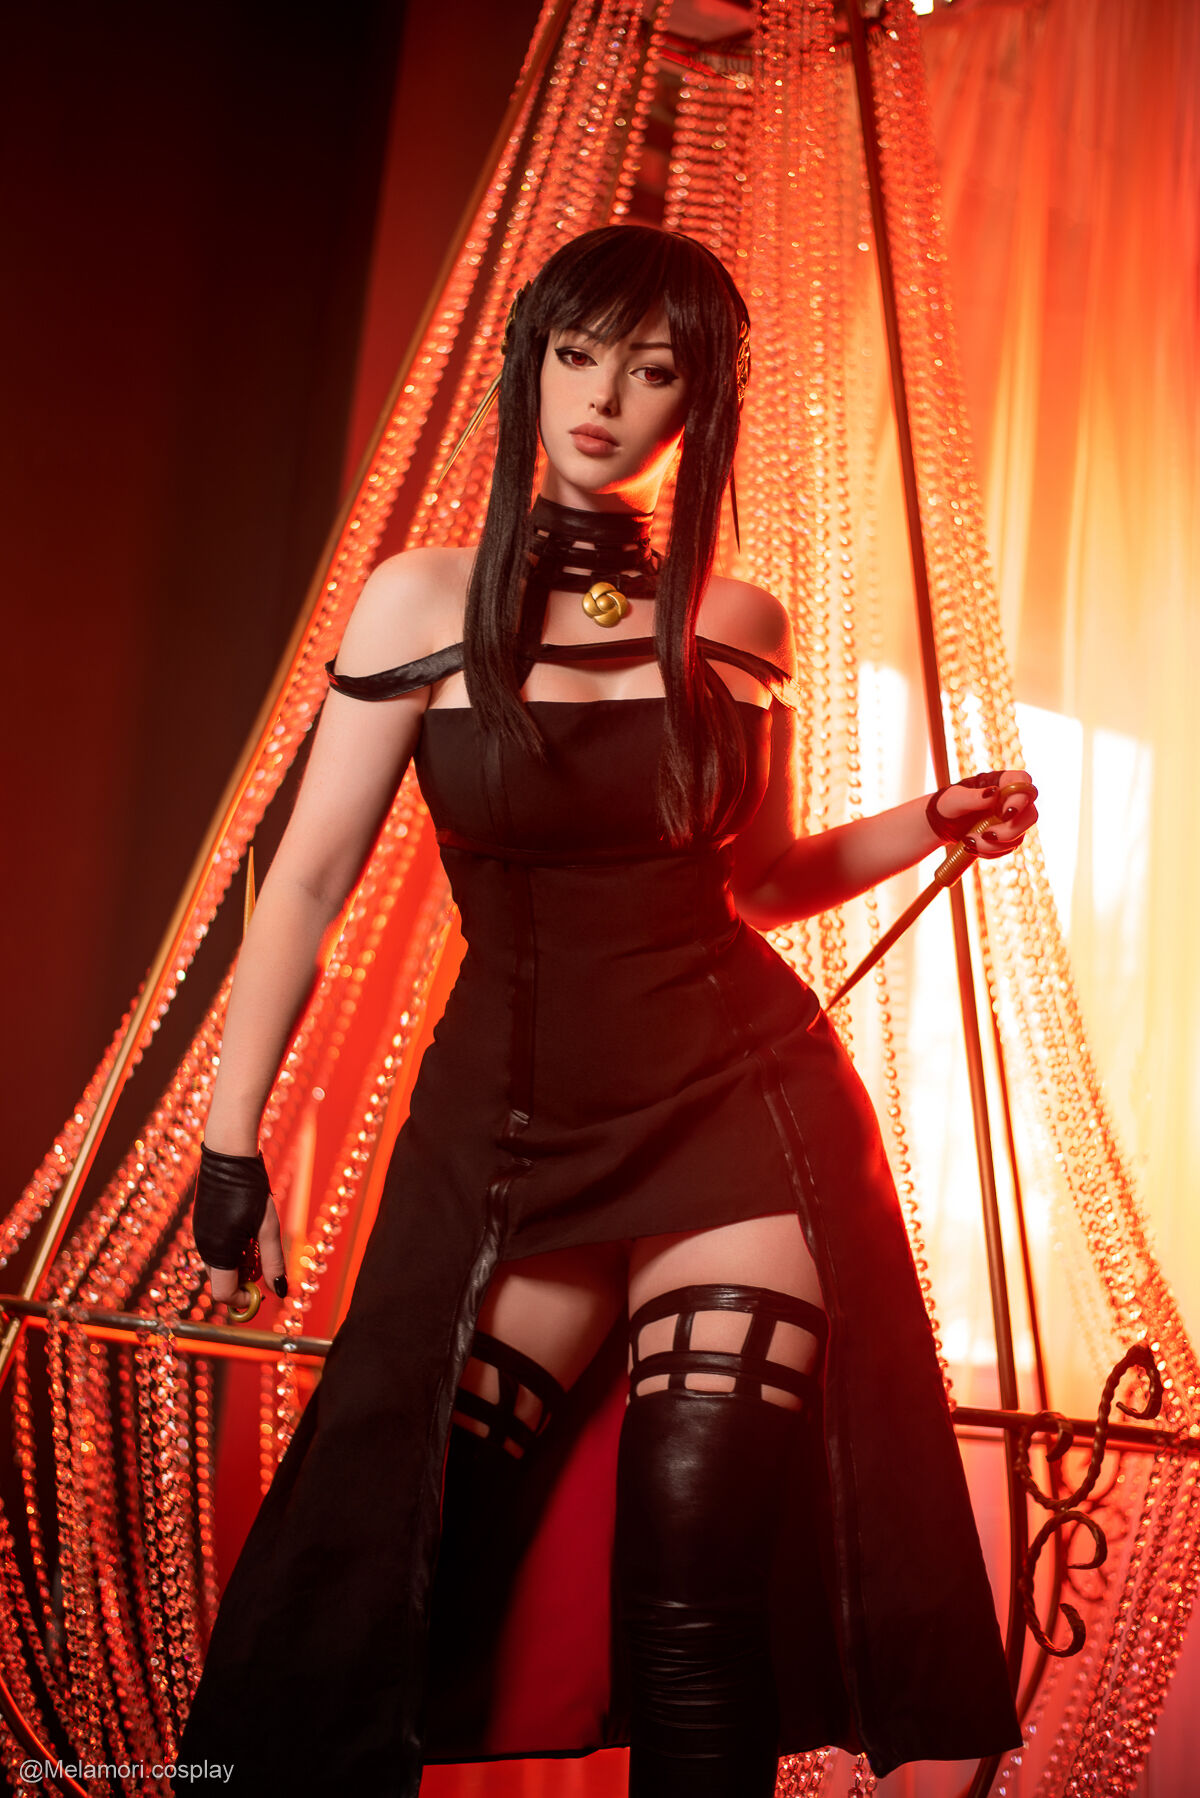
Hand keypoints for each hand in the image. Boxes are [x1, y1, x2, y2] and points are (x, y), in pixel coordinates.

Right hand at [192, 1143, 287, 1310]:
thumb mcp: (267, 1227)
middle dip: (244, 1279)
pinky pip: (216, 1249)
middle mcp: (204, 1247)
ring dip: (239, 1263)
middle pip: (222, 1281)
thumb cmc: (249, 1189)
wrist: (228, 1156)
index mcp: (218, 1252)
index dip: (244, 1299)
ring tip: (256, 1238)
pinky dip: (231, 1249)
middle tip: (264, 1259)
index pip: (223, 1295)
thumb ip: (273, 1261)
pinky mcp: (202, 1225)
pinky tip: (245, 1227)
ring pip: (219, 1265)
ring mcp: (200, 1235)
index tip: (262, 1290)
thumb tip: (280, 1292)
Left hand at [927, 769, 1037, 858]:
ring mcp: (1012, 820)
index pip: (1023, 783)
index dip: (1021, 799)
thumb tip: (994, 793)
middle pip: (1030, 816)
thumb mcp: (955, 799)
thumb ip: (973, 796)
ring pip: (1018, 837)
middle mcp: (1011, 800)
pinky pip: (1007, 848)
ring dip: (994, 845)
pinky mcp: (1006, 837)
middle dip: (1009, 831)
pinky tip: (970, 847)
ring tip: (968, 841)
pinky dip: (989, 852)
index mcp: (1002, 782)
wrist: (942, 823)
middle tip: (986, 834)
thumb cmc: (948, 804)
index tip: (1005, 814)